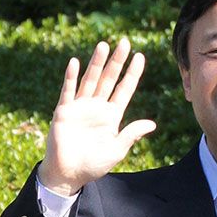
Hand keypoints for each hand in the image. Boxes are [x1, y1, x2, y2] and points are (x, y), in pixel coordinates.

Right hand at [38, 39, 156, 196]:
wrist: (69, 173)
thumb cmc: (94, 164)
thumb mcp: (117, 149)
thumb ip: (131, 134)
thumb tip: (152, 123)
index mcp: (111, 115)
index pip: (124, 89)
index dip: (132, 74)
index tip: (140, 57)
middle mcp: (97, 107)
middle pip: (109, 79)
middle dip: (117, 62)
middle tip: (125, 42)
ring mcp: (80, 107)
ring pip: (90, 80)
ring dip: (96, 63)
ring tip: (104, 45)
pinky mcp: (64, 111)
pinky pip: (68, 91)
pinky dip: (72, 77)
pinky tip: (76, 63)